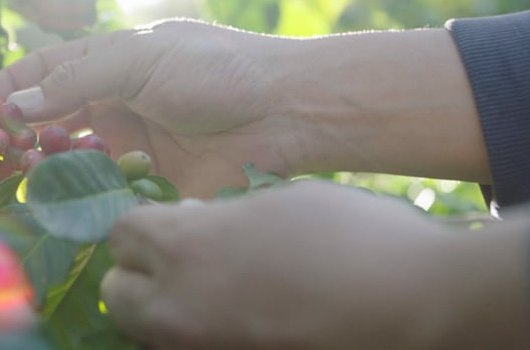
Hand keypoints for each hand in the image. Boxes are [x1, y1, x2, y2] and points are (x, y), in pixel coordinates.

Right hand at [0, 21, 488, 192]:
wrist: (286, 111)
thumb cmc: (215, 68)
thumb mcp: (139, 59)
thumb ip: (75, 81)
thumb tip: (14, 107)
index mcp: (107, 61)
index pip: (39, 72)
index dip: (2, 89)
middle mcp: (111, 102)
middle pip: (45, 118)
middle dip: (10, 134)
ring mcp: (127, 145)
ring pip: (65, 158)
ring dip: (34, 167)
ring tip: (4, 178)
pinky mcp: (146, 183)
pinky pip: (99, 192)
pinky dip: (72, 197)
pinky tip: (49, 202)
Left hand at [101, 180, 529, 348]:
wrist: (420, 307)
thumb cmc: (354, 238)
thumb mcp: (274, 204)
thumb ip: (214, 219)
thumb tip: (188, 224)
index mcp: (184, 248)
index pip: (121, 233)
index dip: (148, 223)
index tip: (176, 221)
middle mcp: (177, 308)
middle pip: (118, 293)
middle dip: (141, 273)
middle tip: (184, 263)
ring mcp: (201, 349)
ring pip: (146, 332)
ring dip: (164, 309)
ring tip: (216, 293)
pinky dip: (197, 334)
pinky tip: (241, 318)